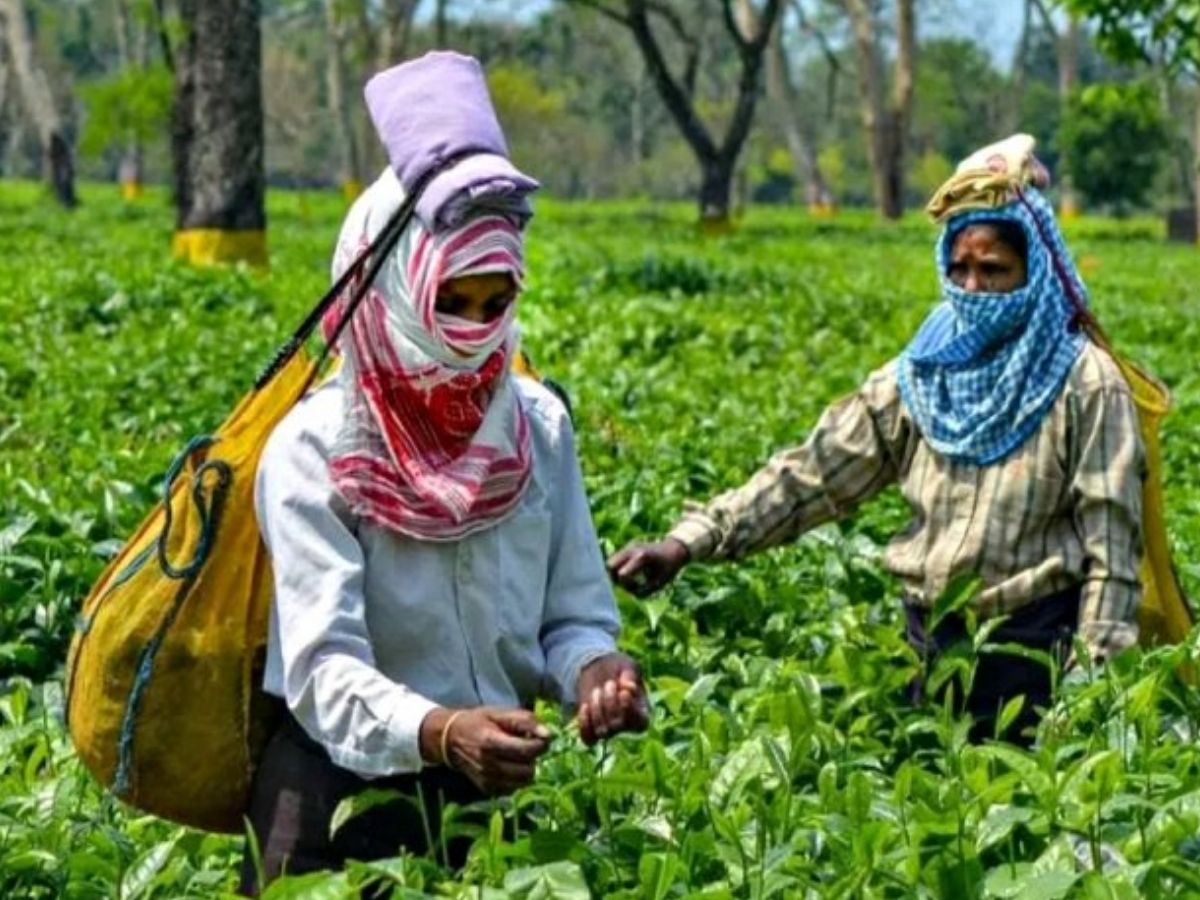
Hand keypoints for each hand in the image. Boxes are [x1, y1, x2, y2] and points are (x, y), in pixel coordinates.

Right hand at [419, 706, 550, 794]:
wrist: (450, 739)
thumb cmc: (479, 722)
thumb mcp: (500, 713)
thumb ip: (525, 721)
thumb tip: (548, 735)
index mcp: (492, 742)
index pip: (527, 750)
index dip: (540, 744)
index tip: (539, 736)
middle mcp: (489, 765)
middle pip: (528, 770)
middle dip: (533, 758)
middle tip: (526, 746)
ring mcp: (487, 780)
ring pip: (523, 782)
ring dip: (526, 769)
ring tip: (517, 756)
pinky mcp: (487, 789)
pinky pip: (513, 788)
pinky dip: (516, 778)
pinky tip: (508, 765)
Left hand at [576, 653, 649, 744]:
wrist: (597, 669)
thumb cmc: (617, 668)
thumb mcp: (626, 665)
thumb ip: (630, 675)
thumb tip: (629, 688)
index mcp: (642, 712)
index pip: (640, 723)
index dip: (630, 709)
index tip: (623, 691)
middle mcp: (627, 725)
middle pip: (619, 726)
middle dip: (611, 703)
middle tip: (609, 683)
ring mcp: (609, 730)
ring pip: (603, 732)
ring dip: (597, 710)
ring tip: (597, 691)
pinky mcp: (592, 730)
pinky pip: (588, 738)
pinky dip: (585, 723)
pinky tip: (585, 705)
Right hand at [607, 538, 688, 596]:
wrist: (675, 549)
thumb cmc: (669, 567)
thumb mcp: (659, 583)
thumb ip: (644, 591)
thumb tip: (630, 594)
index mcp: (641, 557)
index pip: (622, 574)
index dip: (627, 585)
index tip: (638, 587)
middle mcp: (631, 550)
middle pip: (610, 566)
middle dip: (615, 579)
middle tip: (629, 584)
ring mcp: (628, 547)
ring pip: (609, 563)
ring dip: (615, 574)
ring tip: (629, 580)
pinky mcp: (627, 548)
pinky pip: (615, 560)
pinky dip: (618, 569)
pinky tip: (630, 573)